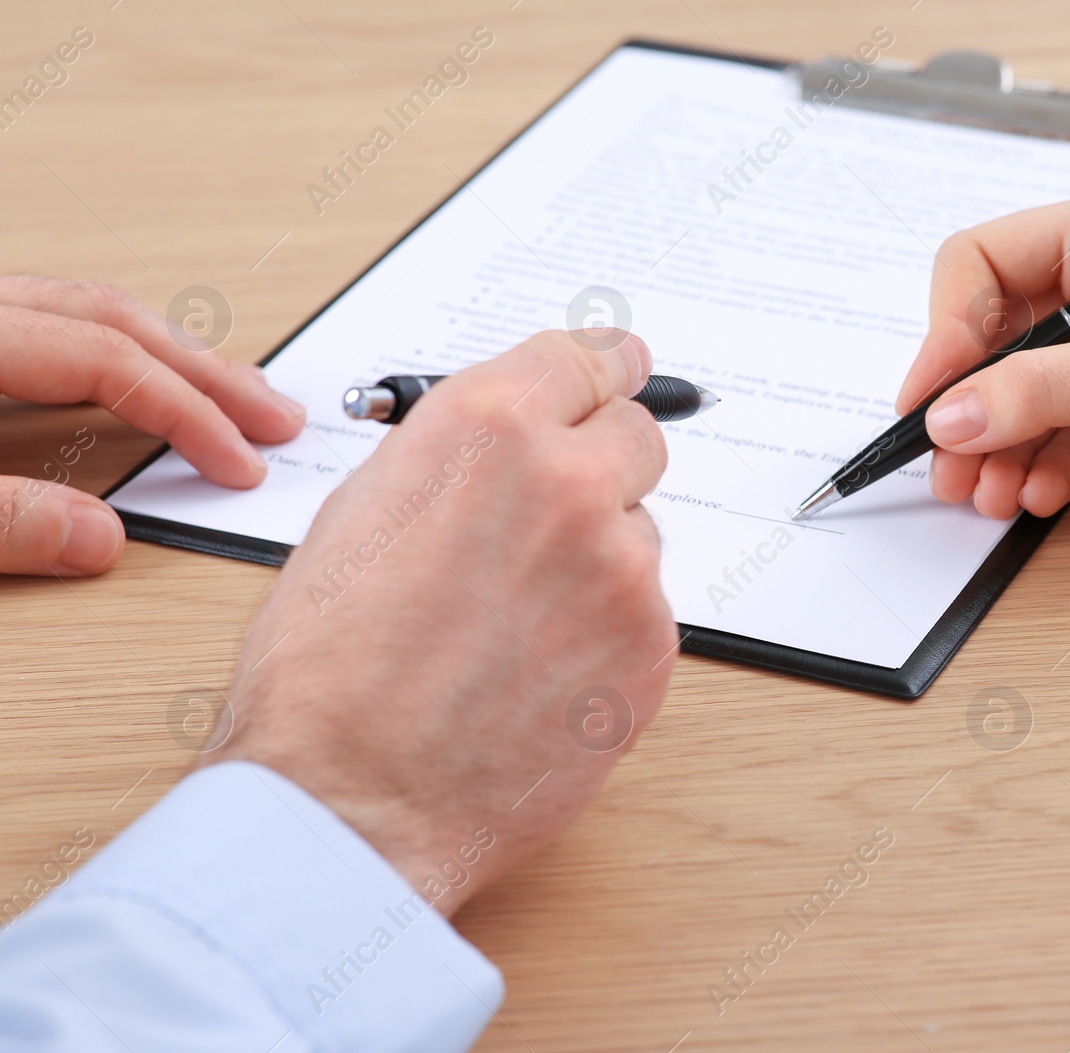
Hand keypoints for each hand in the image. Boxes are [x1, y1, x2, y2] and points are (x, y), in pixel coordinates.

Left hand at [0, 276, 304, 575]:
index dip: (188, 414)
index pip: (110, 360)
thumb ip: (4, 519)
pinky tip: (131, 383)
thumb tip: (100, 539)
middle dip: (208, 374)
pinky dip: (113, 351)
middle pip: (113, 318)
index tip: (238, 464)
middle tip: (273, 416)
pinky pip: (53, 322)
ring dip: (168, 354)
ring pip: (84, 310)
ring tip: (228, 394)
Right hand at [203, 330, 674, 916]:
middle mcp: (570, 481)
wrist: (349, 801)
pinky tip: (539, 675)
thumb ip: (457, 457)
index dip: (605, 366)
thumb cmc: (327, 671)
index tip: (625, 368)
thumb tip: (506, 443)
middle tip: (557, 518)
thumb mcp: (362, 513)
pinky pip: (646, 613)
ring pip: (639, 535)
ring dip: (598, 562)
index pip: (588, 357)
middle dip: (603, 465)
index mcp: (488, 427)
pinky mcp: (653, 646)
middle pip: (637, 438)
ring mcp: (622, 567)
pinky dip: (606, 634)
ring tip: (514, 629)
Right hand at [895, 189, 1069, 519]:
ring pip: (1029, 403)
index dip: (944, 333)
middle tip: (948, 469)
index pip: (983, 266)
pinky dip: (1047, 471)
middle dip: (968, 409)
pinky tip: (1039, 496)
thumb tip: (950, 417)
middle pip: (997, 345)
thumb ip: (1050, 391)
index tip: (927, 401)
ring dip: (1001, 451)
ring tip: (988, 498)